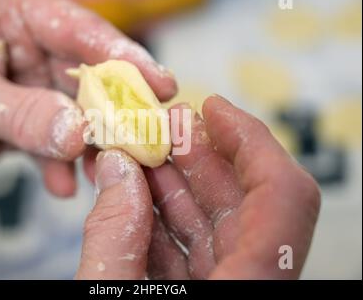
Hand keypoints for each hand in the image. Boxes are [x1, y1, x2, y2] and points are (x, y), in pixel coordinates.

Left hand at [0, 0, 175, 194]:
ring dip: (91, 143)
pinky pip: (57, 140)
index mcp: (12, 13)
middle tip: (145, 135)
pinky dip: (61, 165)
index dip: (123, 56)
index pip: (78, 30)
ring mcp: (31, 83)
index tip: (160, 83)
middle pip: (88, 74)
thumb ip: (23, 115)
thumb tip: (79, 134)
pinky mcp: (29, 118)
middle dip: (115, 109)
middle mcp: (29, 44)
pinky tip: (62, 185)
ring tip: (106, 168)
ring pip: (77, 112)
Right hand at [76, 95, 319, 278]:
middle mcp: (251, 284)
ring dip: (178, 185)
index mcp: (247, 285)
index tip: (213, 109)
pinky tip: (138, 195)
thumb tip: (118, 168)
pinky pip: (197, 249)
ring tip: (141, 156)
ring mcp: (232, 288)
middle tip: (164, 129)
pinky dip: (166, 219)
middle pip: (246, 202)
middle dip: (202, 157)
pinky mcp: (211, 294)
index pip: (282, 195)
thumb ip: (112, 234)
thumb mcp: (107, 293)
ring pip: (219, 225)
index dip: (251, 140)